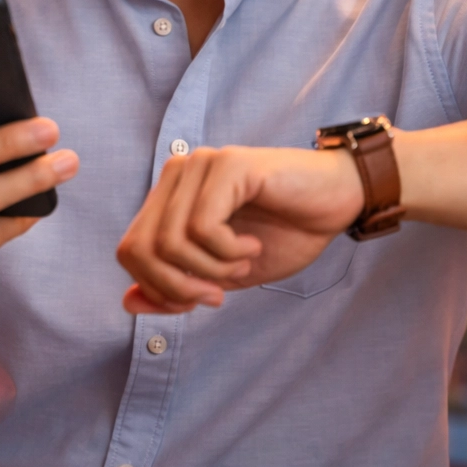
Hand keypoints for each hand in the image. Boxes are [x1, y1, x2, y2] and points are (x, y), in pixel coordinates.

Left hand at [115, 145, 363, 314]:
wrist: (339, 201)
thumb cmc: (285, 233)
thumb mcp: (224, 274)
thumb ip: (176, 286)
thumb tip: (127, 302)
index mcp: (170, 196)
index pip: (130, 251)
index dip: (159, 289)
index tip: (205, 298)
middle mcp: (177, 173)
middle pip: (139, 248)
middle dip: (177, 286)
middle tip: (219, 294)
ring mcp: (199, 164)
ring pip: (169, 241)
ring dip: (211, 270)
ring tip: (245, 262)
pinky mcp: (226, 164)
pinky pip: (202, 226)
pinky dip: (228, 251)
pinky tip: (253, 245)